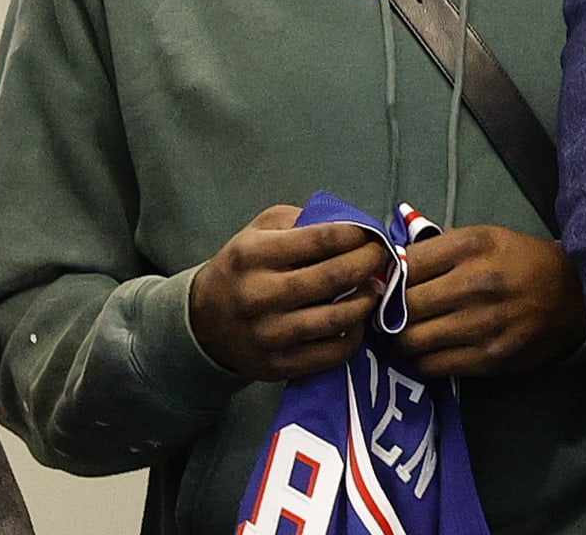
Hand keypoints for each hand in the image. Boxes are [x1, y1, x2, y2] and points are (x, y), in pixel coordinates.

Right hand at [189, 204, 385, 380]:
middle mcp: (258, 295)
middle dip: (370, 263)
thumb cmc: (243, 268)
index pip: (322, 239)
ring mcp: (267, 335)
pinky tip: (356, 320)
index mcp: (253, 255)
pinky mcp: (276, 366)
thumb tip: (354, 225)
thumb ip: (303, 220)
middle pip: (334, 277)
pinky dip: (355, 335)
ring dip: (367, 300)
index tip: (372, 233)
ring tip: (375, 287)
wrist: (202, 322)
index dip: (358, 234)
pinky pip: (332, 352)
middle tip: (383, 257)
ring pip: (337, 318)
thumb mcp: (260, 231)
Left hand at [396, 225, 585, 375]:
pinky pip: (431, 366)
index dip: (389, 276)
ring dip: (404, 338)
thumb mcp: (486, 237)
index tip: (388, 283)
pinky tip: (432, 348)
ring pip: (410, 340)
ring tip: (412, 330)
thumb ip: (439, 249)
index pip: (405, 265)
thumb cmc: (522, 262)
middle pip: (402, 306)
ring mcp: (482, 324)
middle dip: (391, 310)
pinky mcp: (489, 358)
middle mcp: (475, 283)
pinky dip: (423, 359)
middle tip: (394, 312)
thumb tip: (389, 267)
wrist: (574, 296)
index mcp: (473, 246)